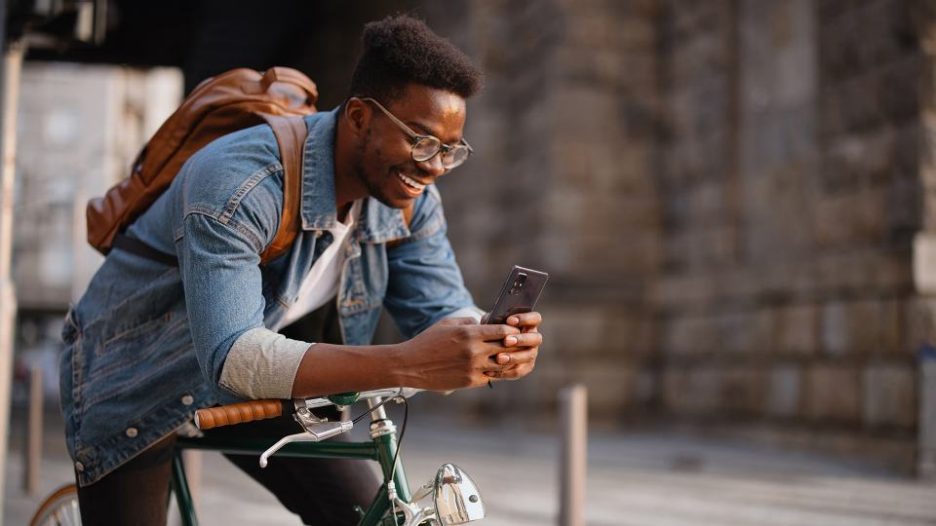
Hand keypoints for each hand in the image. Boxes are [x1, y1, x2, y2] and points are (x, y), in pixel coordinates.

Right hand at [394, 317, 527, 389]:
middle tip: (520, 344)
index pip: (503, 330)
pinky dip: (494, 372)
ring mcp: (473, 368)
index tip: (515, 330)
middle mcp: (474, 351)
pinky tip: (493, 367)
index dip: (512, 330)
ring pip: (502, 364)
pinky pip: (490, 376)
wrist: (410, 365)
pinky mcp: (470, 381)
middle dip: (514, 345)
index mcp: (470, 333)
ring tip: (509, 356)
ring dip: (506, 360)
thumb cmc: (428, 341)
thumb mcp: (448, 324)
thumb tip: (486, 323)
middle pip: (506, 347)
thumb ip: (469, 323)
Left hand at [488, 311, 542, 382]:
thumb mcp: (492, 322)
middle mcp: (533, 339)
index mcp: (529, 324)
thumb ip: (495, 320)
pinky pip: (518, 371)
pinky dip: (504, 371)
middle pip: (536, 338)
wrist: (489, 346)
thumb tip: (492, 321)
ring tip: (498, 358)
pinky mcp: (525, 367)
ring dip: (513, 357)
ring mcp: (531, 353)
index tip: (509, 320)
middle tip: (506, 341)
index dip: (525, 319)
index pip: (535, 318)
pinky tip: (491, 370)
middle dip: (521, 339)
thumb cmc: (493, 329)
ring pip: (528, 356)